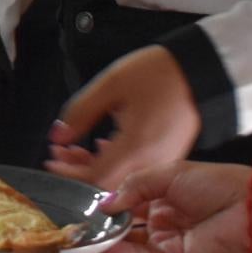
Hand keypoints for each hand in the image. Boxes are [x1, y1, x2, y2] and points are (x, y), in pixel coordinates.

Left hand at [45, 45, 200, 189]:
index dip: (68, 175)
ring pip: (121, 178)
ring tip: (76, 148)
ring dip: (94, 166)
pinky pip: (137, 170)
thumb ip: (81, 112)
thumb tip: (58, 136)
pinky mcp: (169, 156)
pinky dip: (114, 162)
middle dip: (78, 171)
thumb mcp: (111, 84)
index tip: (51, 163)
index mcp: (137, 146)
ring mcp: (163, 161)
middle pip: (107, 183)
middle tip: (60, 154)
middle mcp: (153, 160)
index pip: (95, 178)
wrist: (200, 69)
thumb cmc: (159, 73)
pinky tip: (104, 146)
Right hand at [92, 161, 251, 252]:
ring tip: (81, 243)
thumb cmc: (220, 185)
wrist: (250, 208)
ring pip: (128, 251)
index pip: (124, 208)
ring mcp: (168, 248)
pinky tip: (102, 250)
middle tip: (75, 229)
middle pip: (122, 233)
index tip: (83, 208)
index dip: (104, 209)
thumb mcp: (168, 174)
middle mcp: (163, 226)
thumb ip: (133, 187)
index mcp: (162, 202)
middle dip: (99, 232)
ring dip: (104, 248)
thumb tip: (105, 203)